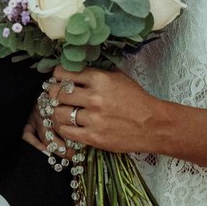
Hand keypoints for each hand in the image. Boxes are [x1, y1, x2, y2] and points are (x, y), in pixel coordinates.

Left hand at [40, 66, 171, 154]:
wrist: (153, 125)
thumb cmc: (136, 100)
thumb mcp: (118, 77)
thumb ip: (95, 73)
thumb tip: (73, 68)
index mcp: (99, 79)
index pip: (64, 73)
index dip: (57, 76)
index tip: (58, 79)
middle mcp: (94, 98)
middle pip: (57, 93)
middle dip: (53, 93)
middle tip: (55, 95)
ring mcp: (92, 119)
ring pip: (58, 112)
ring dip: (57, 111)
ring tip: (61, 110)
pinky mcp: (93, 137)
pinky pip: (66, 131)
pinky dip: (64, 127)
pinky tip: (69, 124)